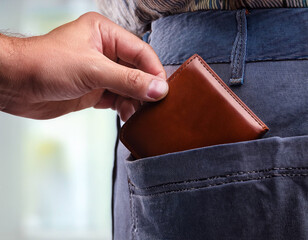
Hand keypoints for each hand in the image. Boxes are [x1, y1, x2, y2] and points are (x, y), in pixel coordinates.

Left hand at [0, 12, 167, 120]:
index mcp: (105, 34)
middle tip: (156, 105)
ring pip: (128, 87)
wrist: (16, 85)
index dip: (154, 70)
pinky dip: (125, 108)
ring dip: (136, 101)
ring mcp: (100, 73)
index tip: (163, 90)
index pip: (140, 51)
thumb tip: (157, 89)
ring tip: (142, 114)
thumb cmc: (45, 64)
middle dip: (146, 88)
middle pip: (137, 70)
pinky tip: (129, 116)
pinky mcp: (94, 91)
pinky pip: (117, 99)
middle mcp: (105, 52)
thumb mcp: (92, 70)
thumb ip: (127, 81)